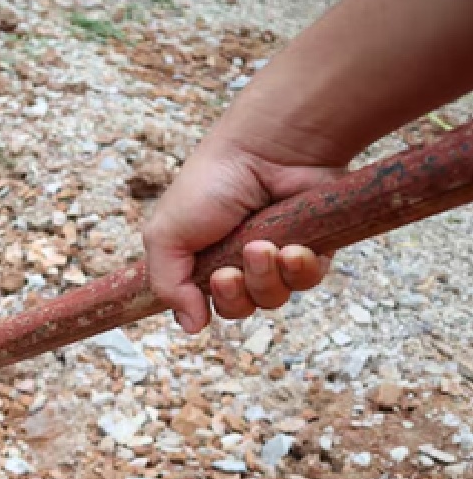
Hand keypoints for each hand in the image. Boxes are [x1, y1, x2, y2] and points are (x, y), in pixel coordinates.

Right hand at [142, 135, 338, 333]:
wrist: (264, 150)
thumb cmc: (210, 184)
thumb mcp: (165, 235)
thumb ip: (166, 284)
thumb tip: (192, 327)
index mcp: (203, 259)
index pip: (205, 305)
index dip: (209, 304)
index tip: (214, 281)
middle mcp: (239, 262)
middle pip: (241, 308)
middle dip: (237, 294)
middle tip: (233, 268)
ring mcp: (277, 257)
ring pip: (274, 299)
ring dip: (266, 277)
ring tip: (264, 246)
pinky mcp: (313, 249)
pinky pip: (308, 281)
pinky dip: (300, 269)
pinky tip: (294, 248)